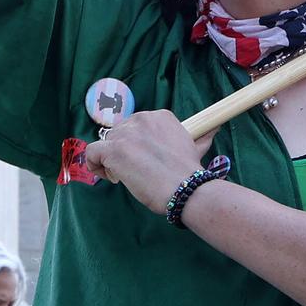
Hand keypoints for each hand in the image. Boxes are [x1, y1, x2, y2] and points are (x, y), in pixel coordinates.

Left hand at [82, 110, 217, 214]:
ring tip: (124, 177)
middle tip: (135, 170)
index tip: (144, 159)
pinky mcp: (113, 151)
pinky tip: (108, 176)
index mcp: (160, 116)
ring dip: (112, 159)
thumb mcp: (196, 147)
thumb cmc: (191, 173)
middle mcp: (141, 119)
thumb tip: (214, 128)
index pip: (137, 125)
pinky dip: (94, 164)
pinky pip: (91, 152)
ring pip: (106, 143)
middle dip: (124, 151)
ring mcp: (125, 135)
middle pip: (120, 132)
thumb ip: (199, 137)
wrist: (187, 188)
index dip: (137, 143)